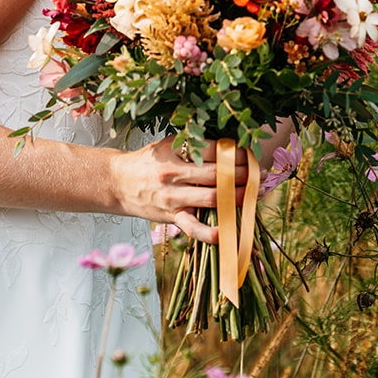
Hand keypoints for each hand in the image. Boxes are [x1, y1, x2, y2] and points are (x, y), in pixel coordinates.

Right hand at [112, 136, 248, 243]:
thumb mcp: (167, 145)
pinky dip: (209, 233)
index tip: (251, 154)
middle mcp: (174, 174)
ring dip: (237, 197)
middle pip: (217, 174)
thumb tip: (228, 145)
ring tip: (254, 194)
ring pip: (212, 198)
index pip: (213, 150)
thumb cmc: (146, 161)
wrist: (117, 182)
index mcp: (174, 152)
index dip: (236, 153)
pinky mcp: (170, 216)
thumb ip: (193, 145)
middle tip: (260, 174)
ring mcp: (172, 197)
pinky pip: (192, 227)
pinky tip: (227, 232)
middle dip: (243, 174)